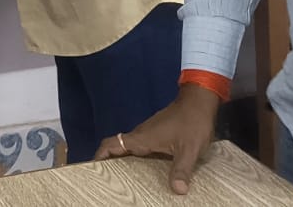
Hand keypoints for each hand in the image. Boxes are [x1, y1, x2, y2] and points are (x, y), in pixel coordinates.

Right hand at [94, 85, 219, 194]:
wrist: (199, 101)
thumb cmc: (192, 123)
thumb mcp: (189, 150)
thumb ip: (182, 170)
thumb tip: (178, 191)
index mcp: (141, 138)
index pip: (111, 145)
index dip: (99, 155)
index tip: (93, 169)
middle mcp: (141, 135)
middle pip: (117, 149)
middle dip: (110, 163)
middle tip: (109, 181)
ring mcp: (148, 133)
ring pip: (130, 148)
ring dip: (124, 161)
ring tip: (126, 180)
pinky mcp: (157, 132)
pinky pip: (141, 147)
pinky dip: (138, 158)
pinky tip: (148, 170)